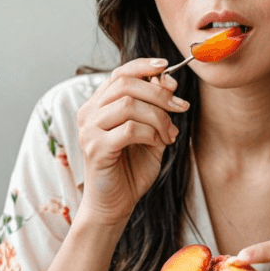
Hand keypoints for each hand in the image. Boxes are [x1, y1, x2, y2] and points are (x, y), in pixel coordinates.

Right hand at [75, 58, 189, 225]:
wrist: (115, 204)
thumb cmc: (131, 168)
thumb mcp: (151, 131)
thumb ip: (157, 107)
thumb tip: (168, 79)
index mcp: (99, 105)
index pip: (120, 73)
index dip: (144, 66)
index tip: (167, 67)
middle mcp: (89, 113)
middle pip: (126, 84)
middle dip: (160, 93)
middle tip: (181, 106)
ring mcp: (88, 130)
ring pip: (129, 104)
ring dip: (158, 117)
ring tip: (169, 133)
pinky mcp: (95, 148)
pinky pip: (129, 129)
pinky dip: (151, 133)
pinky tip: (158, 143)